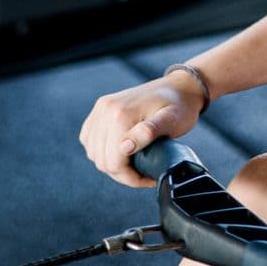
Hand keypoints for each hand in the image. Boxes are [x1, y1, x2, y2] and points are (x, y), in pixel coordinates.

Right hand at [79, 71, 207, 187]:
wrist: (178, 87)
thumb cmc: (179, 106)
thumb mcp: (171, 121)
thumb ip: (148, 132)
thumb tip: (125, 147)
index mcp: (121, 113)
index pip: (113, 162)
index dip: (130, 178)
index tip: (148, 178)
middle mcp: (106, 109)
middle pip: (101, 160)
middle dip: (121, 173)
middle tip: (143, 173)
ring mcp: (101, 108)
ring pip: (93, 152)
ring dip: (110, 163)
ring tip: (133, 163)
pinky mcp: (100, 109)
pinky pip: (88, 139)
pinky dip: (100, 150)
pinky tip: (118, 152)